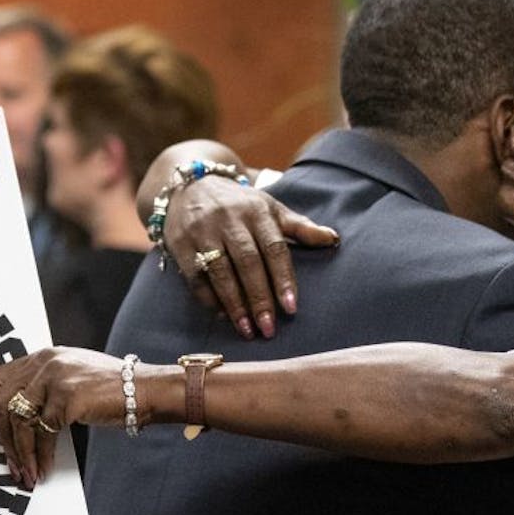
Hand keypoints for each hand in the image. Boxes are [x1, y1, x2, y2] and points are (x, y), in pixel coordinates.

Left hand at [0, 348, 131, 487]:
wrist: (144, 389)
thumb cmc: (112, 387)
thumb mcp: (71, 374)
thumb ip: (44, 385)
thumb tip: (18, 416)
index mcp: (43, 356)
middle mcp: (45, 363)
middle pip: (2, 400)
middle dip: (1, 437)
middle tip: (9, 460)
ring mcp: (55, 378)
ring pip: (19, 420)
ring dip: (20, 453)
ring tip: (26, 471)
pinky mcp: (67, 397)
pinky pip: (43, 433)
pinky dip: (41, 455)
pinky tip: (43, 468)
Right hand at [163, 176, 337, 338]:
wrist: (190, 185)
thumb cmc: (239, 204)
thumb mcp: (269, 207)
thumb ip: (299, 226)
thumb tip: (333, 239)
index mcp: (256, 210)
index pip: (274, 247)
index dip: (283, 279)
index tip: (291, 307)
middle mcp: (229, 219)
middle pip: (248, 262)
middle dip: (259, 298)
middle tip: (269, 328)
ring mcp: (202, 231)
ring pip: (220, 271)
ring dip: (234, 304)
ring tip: (247, 330)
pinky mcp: (180, 243)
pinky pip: (195, 276)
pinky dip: (209, 298)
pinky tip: (223, 315)